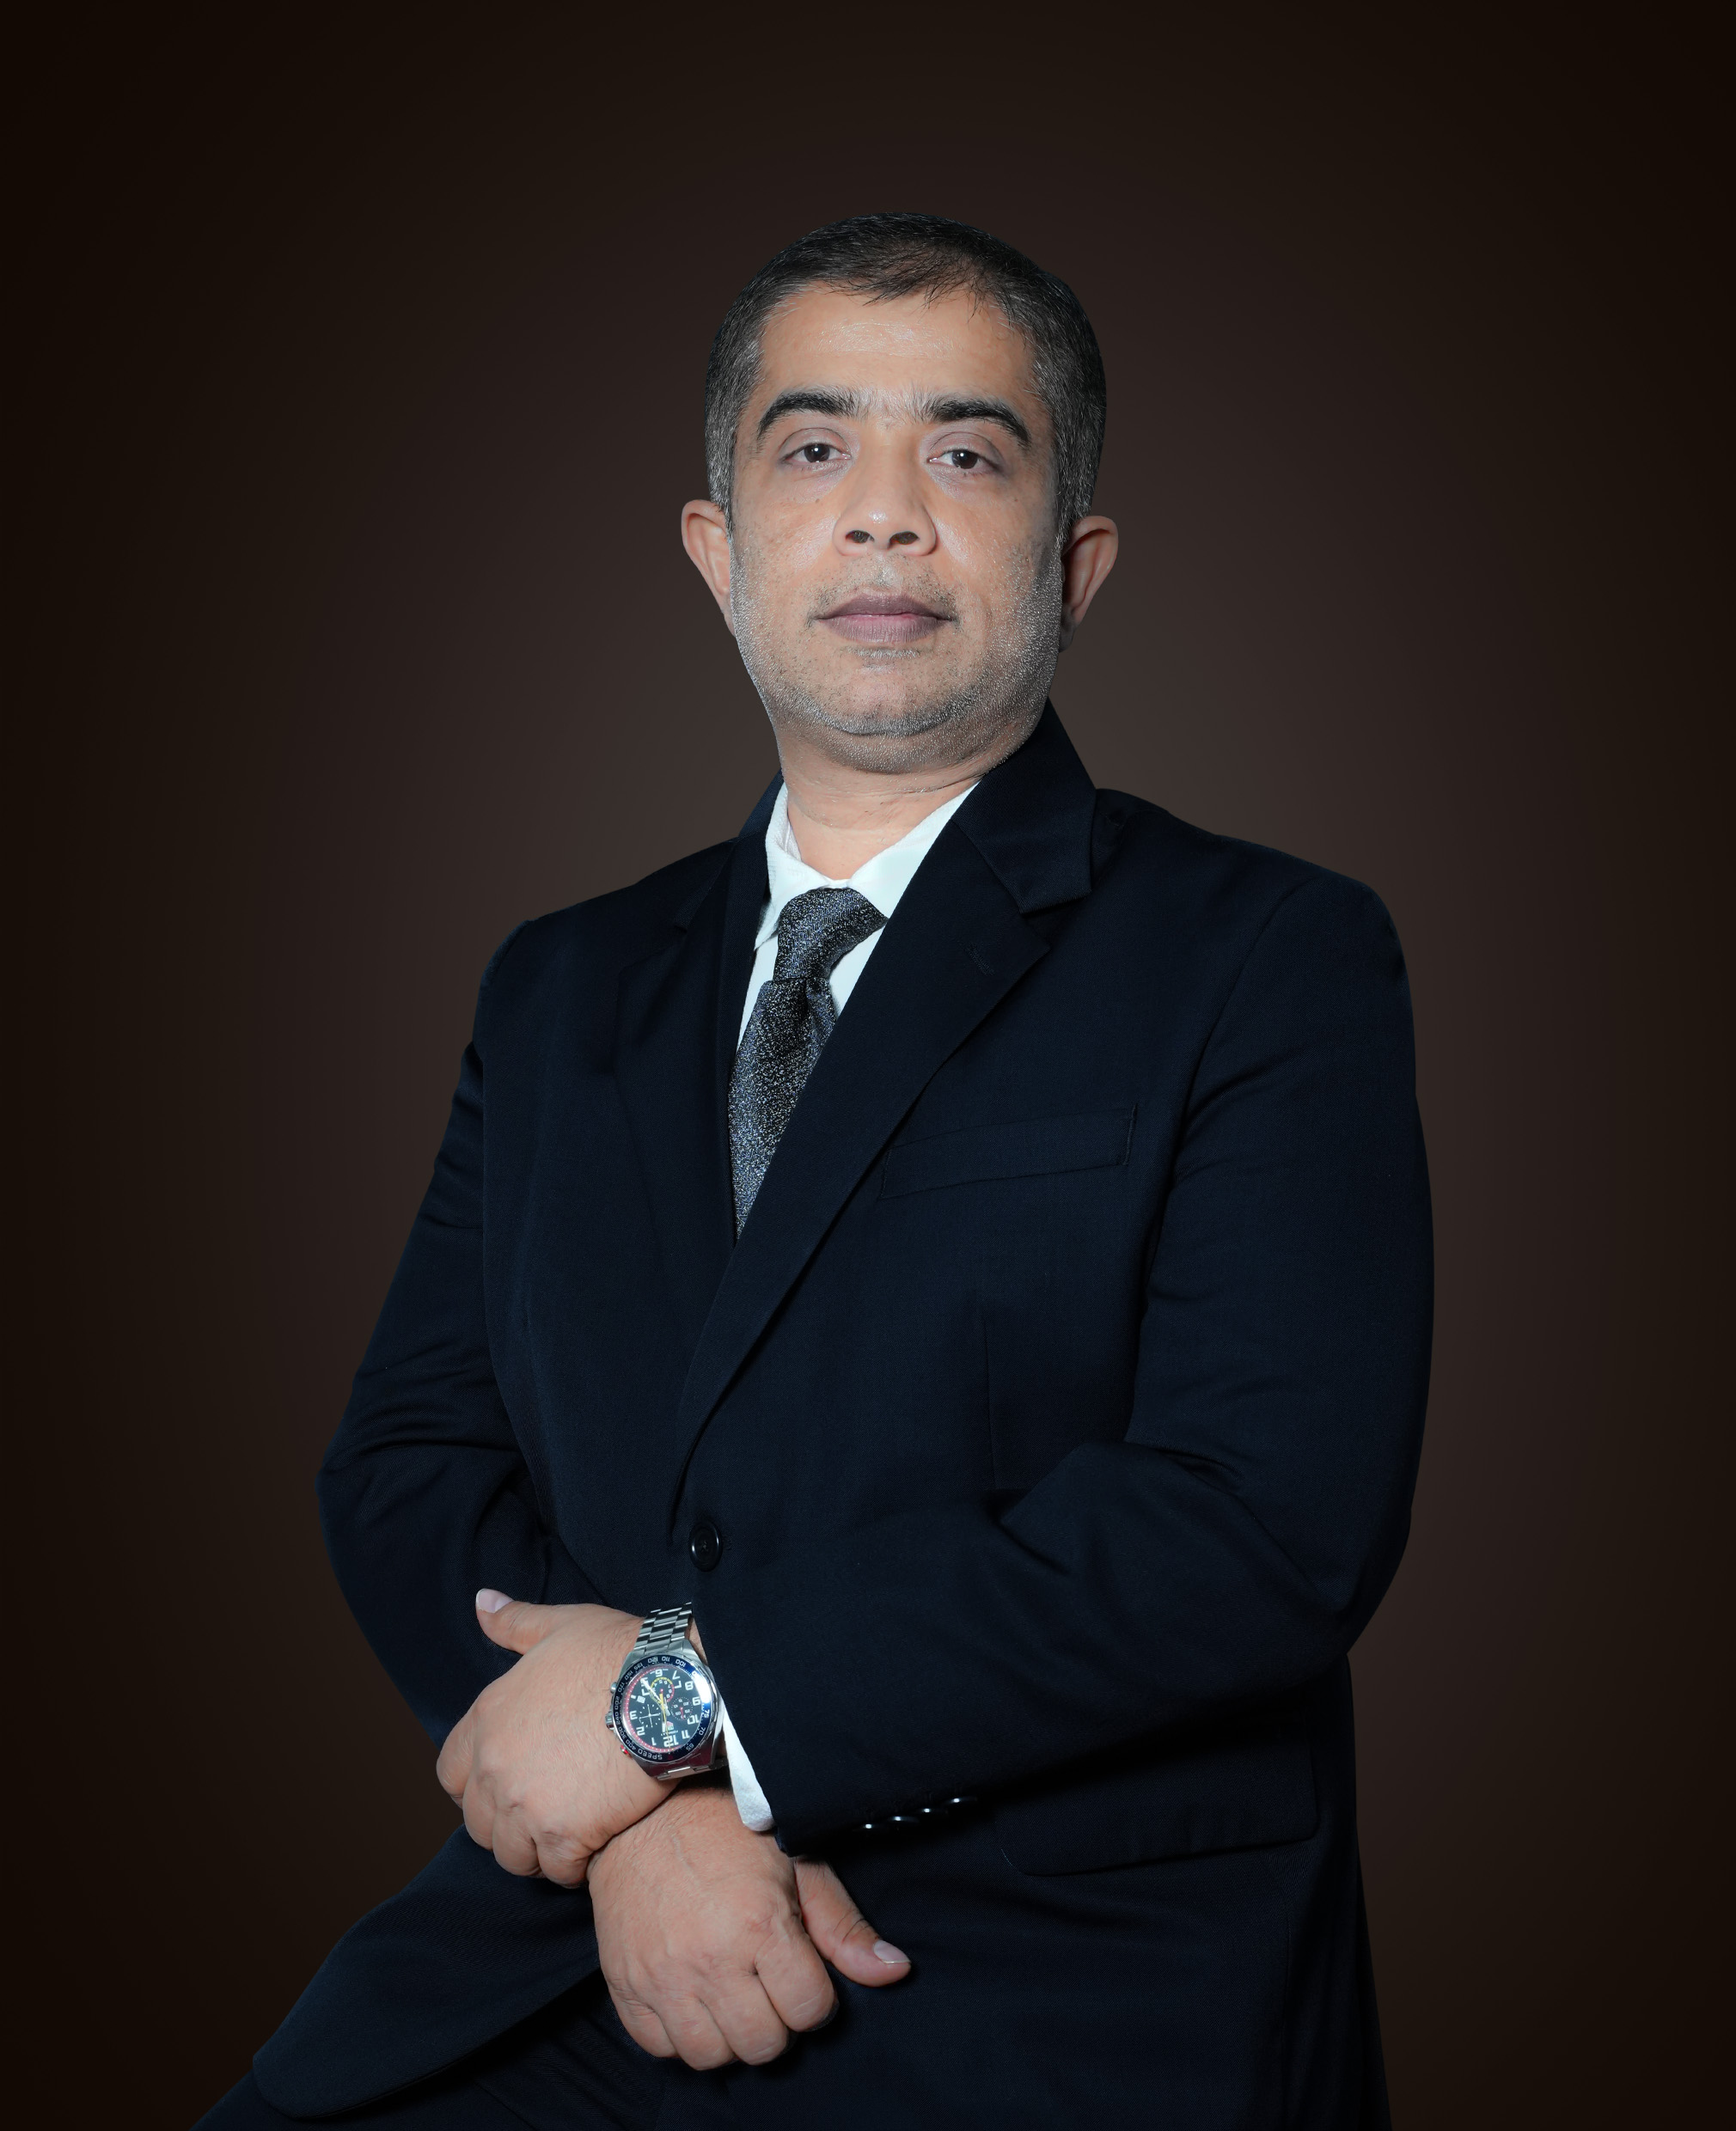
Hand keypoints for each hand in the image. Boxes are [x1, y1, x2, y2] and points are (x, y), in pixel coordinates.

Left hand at [436, 1592, 666, 1884]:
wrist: (666, 1688)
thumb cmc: (617, 1652)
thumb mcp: (560, 1626)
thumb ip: (514, 1622)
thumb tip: (481, 1602)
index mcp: (487, 1719)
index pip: (450, 1774)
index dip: (475, 1784)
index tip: (506, 1783)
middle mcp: (494, 1767)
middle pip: (479, 1823)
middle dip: (507, 1822)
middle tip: (544, 1812)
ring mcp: (526, 1805)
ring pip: (511, 1855)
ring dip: (536, 1851)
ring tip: (566, 1836)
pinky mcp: (563, 1835)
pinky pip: (555, 1871)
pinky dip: (571, 1867)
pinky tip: (593, 1847)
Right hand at [588, 1781, 909, 2068]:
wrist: (640, 1813)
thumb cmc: (726, 1830)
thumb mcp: (797, 1863)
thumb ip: (844, 1926)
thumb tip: (895, 1971)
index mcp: (759, 1925)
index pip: (809, 2011)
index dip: (815, 1996)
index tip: (802, 1971)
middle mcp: (709, 1959)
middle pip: (763, 2044)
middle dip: (777, 2020)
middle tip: (768, 1984)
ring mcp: (662, 1977)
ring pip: (711, 2056)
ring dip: (729, 2033)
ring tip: (732, 1993)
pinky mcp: (624, 1985)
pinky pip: (660, 2047)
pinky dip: (680, 2033)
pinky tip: (693, 1995)